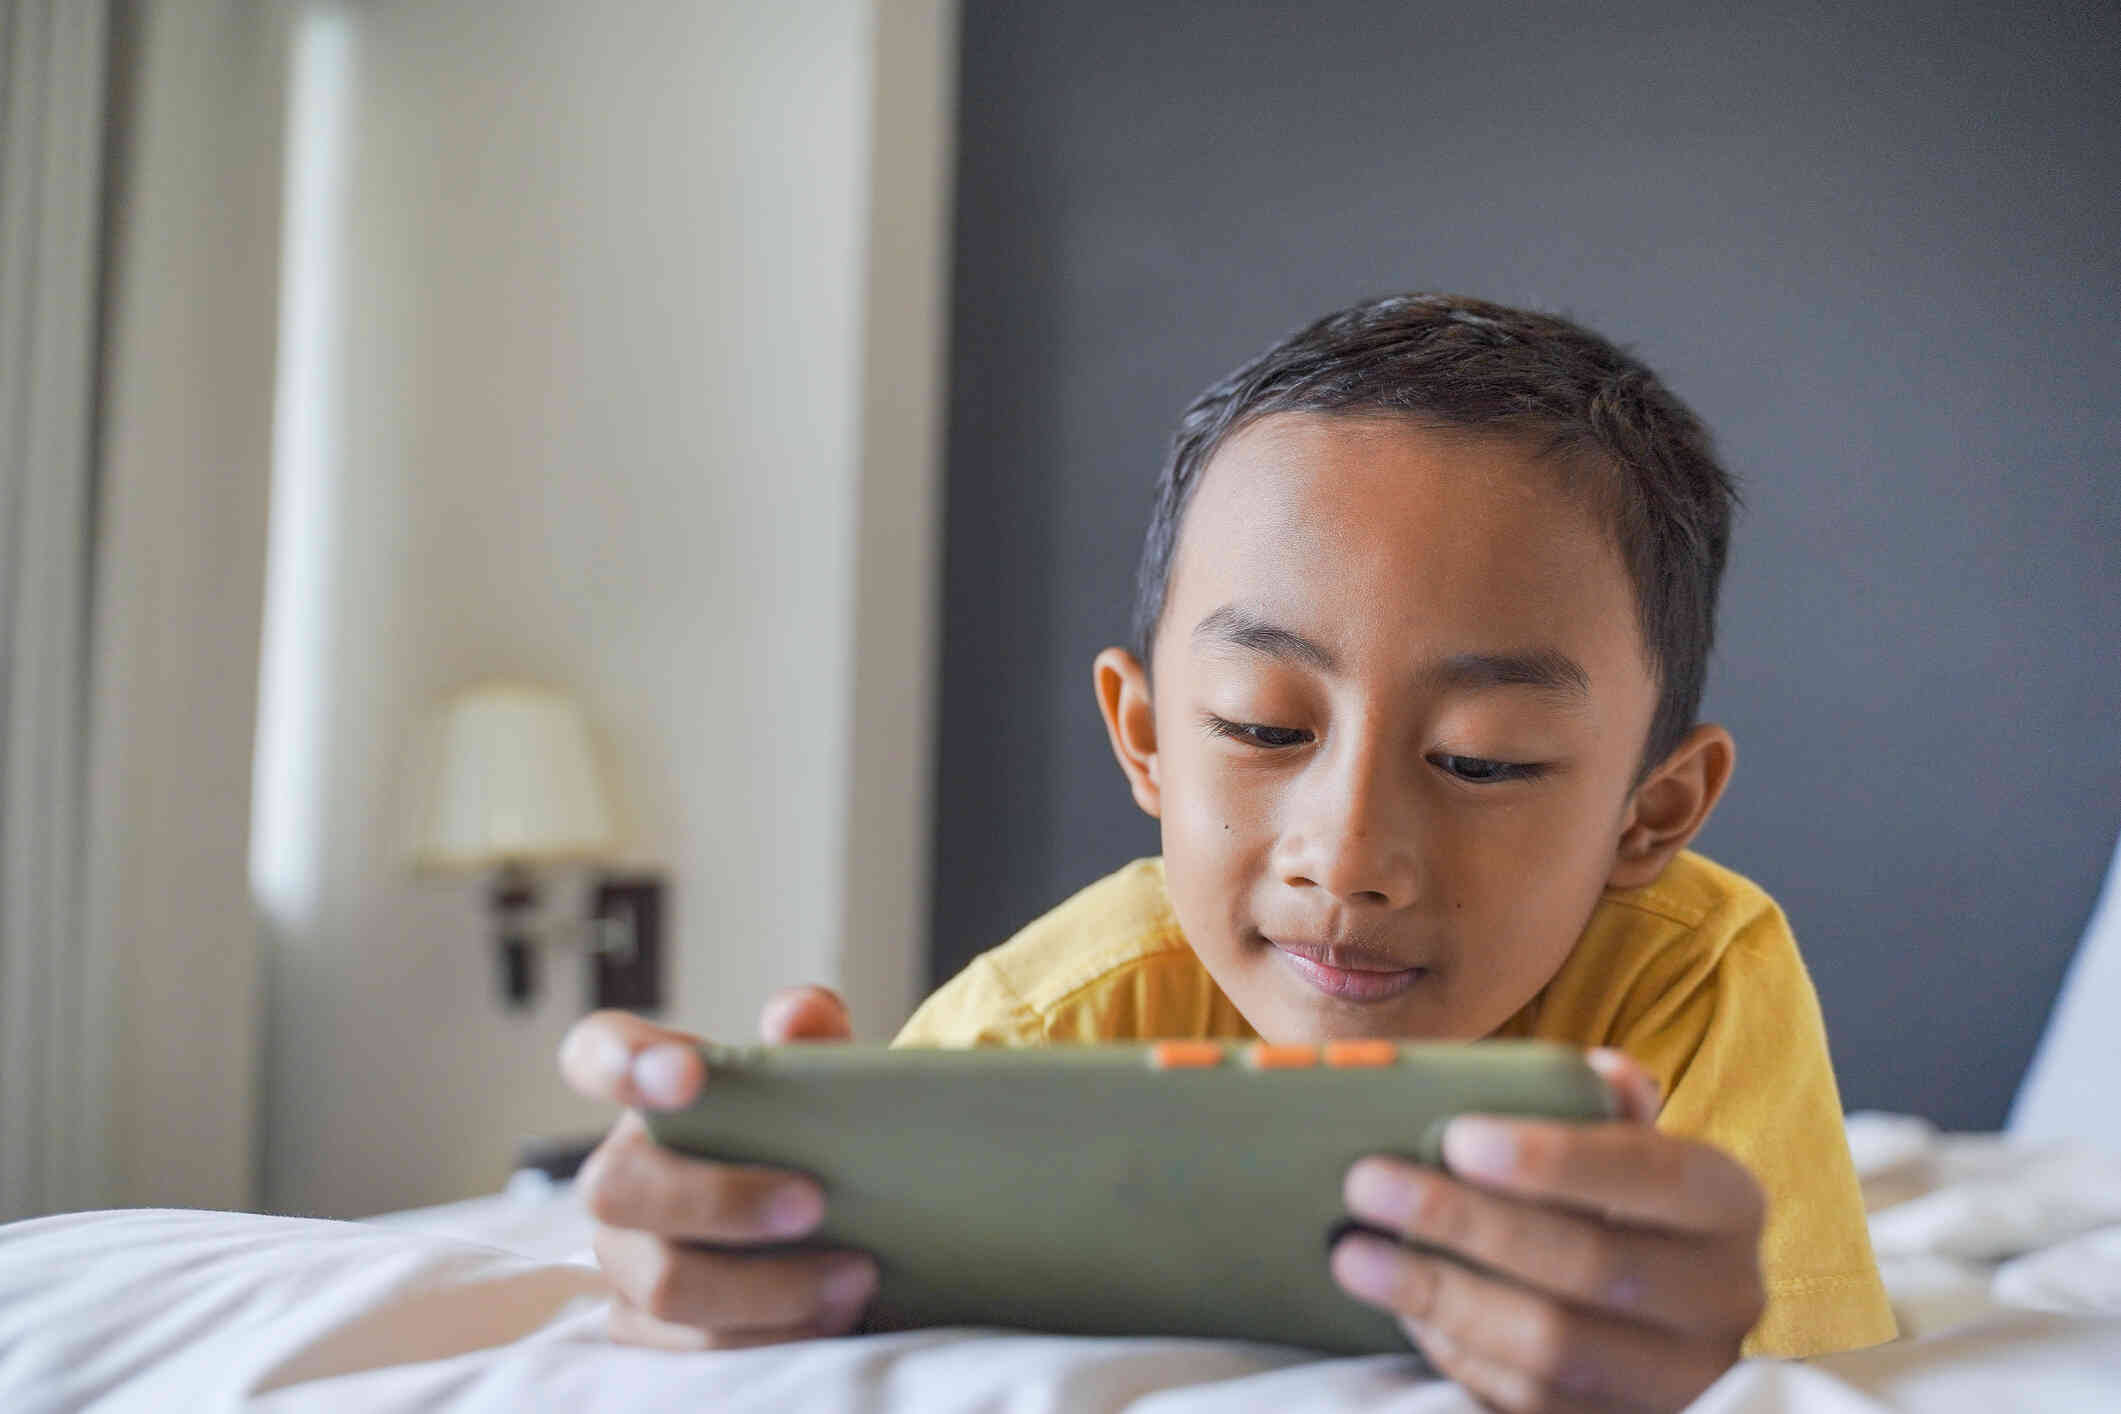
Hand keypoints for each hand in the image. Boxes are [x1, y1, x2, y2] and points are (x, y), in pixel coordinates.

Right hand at [558, 987, 876, 1348]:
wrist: (833, 1222)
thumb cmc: (807, 1132)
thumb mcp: (823, 1072)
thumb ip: (813, 1030)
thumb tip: (793, 1017)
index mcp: (650, 1089)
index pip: (594, 1053)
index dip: (619, 1061)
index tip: (688, 1076)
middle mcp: (617, 1172)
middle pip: (619, 1188)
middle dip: (722, 1200)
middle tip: (814, 1202)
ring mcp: (622, 1254)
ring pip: (665, 1283)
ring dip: (769, 1285)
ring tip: (854, 1274)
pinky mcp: (644, 1325)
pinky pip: (693, 1345)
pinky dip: (772, 1334)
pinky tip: (832, 1314)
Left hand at [1330, 1049, 1764, 1412]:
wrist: (1651, 1304)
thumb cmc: (1610, 1197)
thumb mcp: (1618, 1142)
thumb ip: (1598, 1105)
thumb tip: (1598, 1070)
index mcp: (1728, 1201)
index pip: (1653, 1173)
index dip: (1555, 1159)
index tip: (1456, 1137)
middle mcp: (1725, 1296)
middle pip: (1590, 1266)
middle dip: (1466, 1222)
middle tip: (1368, 1183)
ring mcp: (1681, 1377)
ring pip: (1555, 1347)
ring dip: (1442, 1296)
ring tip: (1354, 1254)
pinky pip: (1533, 1402)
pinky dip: (1458, 1353)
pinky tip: (1401, 1308)